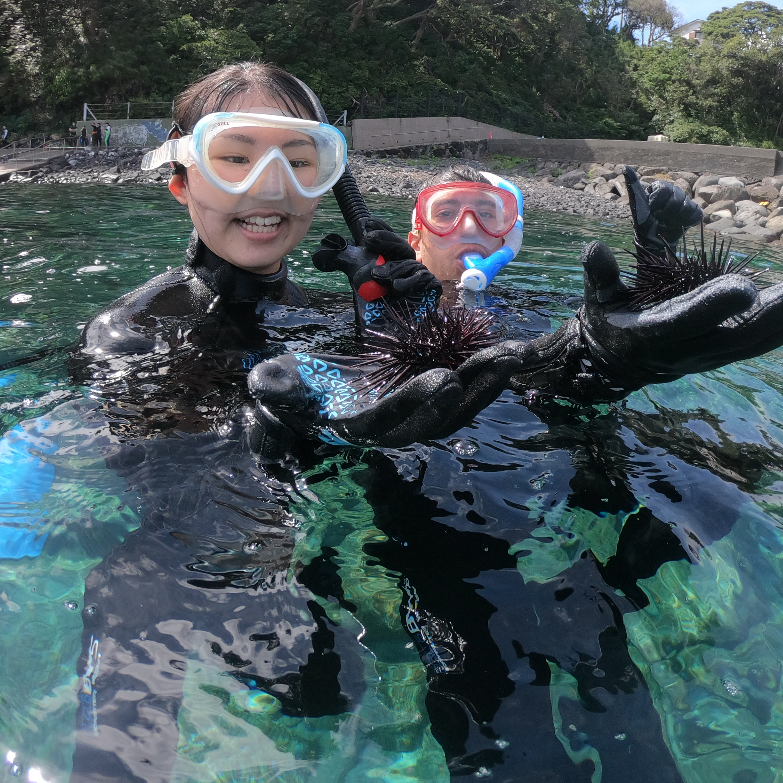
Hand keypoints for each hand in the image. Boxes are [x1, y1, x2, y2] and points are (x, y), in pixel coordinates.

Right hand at [247, 340, 523, 447]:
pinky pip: (463, 391)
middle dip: (473, 389)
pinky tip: (507, 353)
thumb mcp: (277, 387)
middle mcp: (394, 429)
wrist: (312, 397)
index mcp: (359, 426)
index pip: (393, 418)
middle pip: (441, 417)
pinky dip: (486, 374)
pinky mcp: (428, 400)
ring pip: (460, 407)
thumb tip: (267, 385)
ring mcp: (415, 417)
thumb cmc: (293, 390)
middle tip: (501, 359)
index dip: (418, 401)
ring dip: (488, 381)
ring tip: (515, 353)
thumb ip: (275, 388)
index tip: (444, 379)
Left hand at [313, 219, 440, 330]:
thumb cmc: (376, 298)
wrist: (393, 327)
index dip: (379, 227)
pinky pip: (422, 279)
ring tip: (376, 275)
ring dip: (391, 268)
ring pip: (408, 263)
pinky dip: (409, 282)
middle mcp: (405, 261)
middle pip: (400, 246)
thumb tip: (319, 256)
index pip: (387, 235)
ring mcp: (419, 273)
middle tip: (368, 241)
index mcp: (390, 254)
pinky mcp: (429, 286)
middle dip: (385, 240)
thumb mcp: (356, 275)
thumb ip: (341, 262)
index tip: (365, 224)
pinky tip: (397, 287)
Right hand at [578, 240, 782, 383]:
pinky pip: (759, 345)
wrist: (617, 362)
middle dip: (769, 317)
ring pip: (753, 344)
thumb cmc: (608, 318)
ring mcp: (708, 356)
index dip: (714, 306)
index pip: (686, 321)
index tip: (744, 286)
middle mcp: (685, 351)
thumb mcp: (597, 298)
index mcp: (652, 334)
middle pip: (732, 337)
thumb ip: (598, 275)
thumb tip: (594, 249)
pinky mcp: (723, 355)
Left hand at [623, 167, 702, 250]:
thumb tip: (625, 167)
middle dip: (666, 212)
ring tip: (667, 222)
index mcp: (661, 187)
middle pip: (677, 198)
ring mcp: (686, 202)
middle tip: (659, 218)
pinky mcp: (695, 212)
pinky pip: (696, 214)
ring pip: (687, 207)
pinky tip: (678, 225)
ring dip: (675, 219)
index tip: (651, 210)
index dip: (657, 203)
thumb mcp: (637, 203)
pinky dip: (687, 222)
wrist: (654, 239)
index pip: (664, 190)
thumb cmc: (643, 221)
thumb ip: (633, 185)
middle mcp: (675, 191)